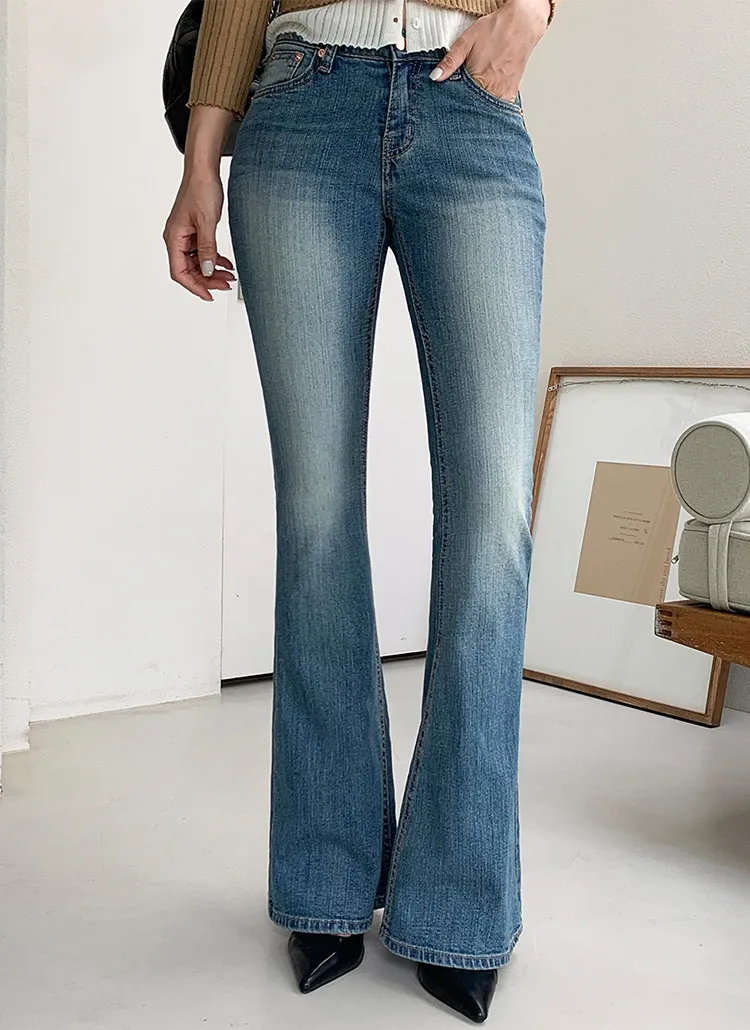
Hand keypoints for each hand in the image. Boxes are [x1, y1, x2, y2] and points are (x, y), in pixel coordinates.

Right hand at [163, 171, 235, 301]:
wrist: (204, 171)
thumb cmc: (200, 189)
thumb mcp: (207, 222)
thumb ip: (207, 248)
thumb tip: (207, 270)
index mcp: (174, 238)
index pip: (179, 272)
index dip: (194, 286)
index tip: (209, 295)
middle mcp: (177, 239)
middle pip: (189, 270)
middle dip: (208, 280)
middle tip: (225, 285)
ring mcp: (185, 236)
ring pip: (198, 263)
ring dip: (213, 271)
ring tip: (229, 276)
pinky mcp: (195, 232)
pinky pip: (202, 252)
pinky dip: (214, 259)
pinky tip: (226, 264)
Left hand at [430, 0, 549, 102]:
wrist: (522, 24)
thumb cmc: (496, 30)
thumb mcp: (466, 42)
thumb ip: (450, 62)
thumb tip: (435, 77)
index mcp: (479, 80)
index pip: (461, 103)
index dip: (453, 105)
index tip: (449, 106)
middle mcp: (493, 90)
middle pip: (474, 110)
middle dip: (465, 109)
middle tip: (461, 104)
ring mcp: (504, 94)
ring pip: (486, 111)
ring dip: (478, 108)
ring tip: (474, 99)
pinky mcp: (511, 93)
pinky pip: (498, 107)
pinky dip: (490, 107)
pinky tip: (485, 98)